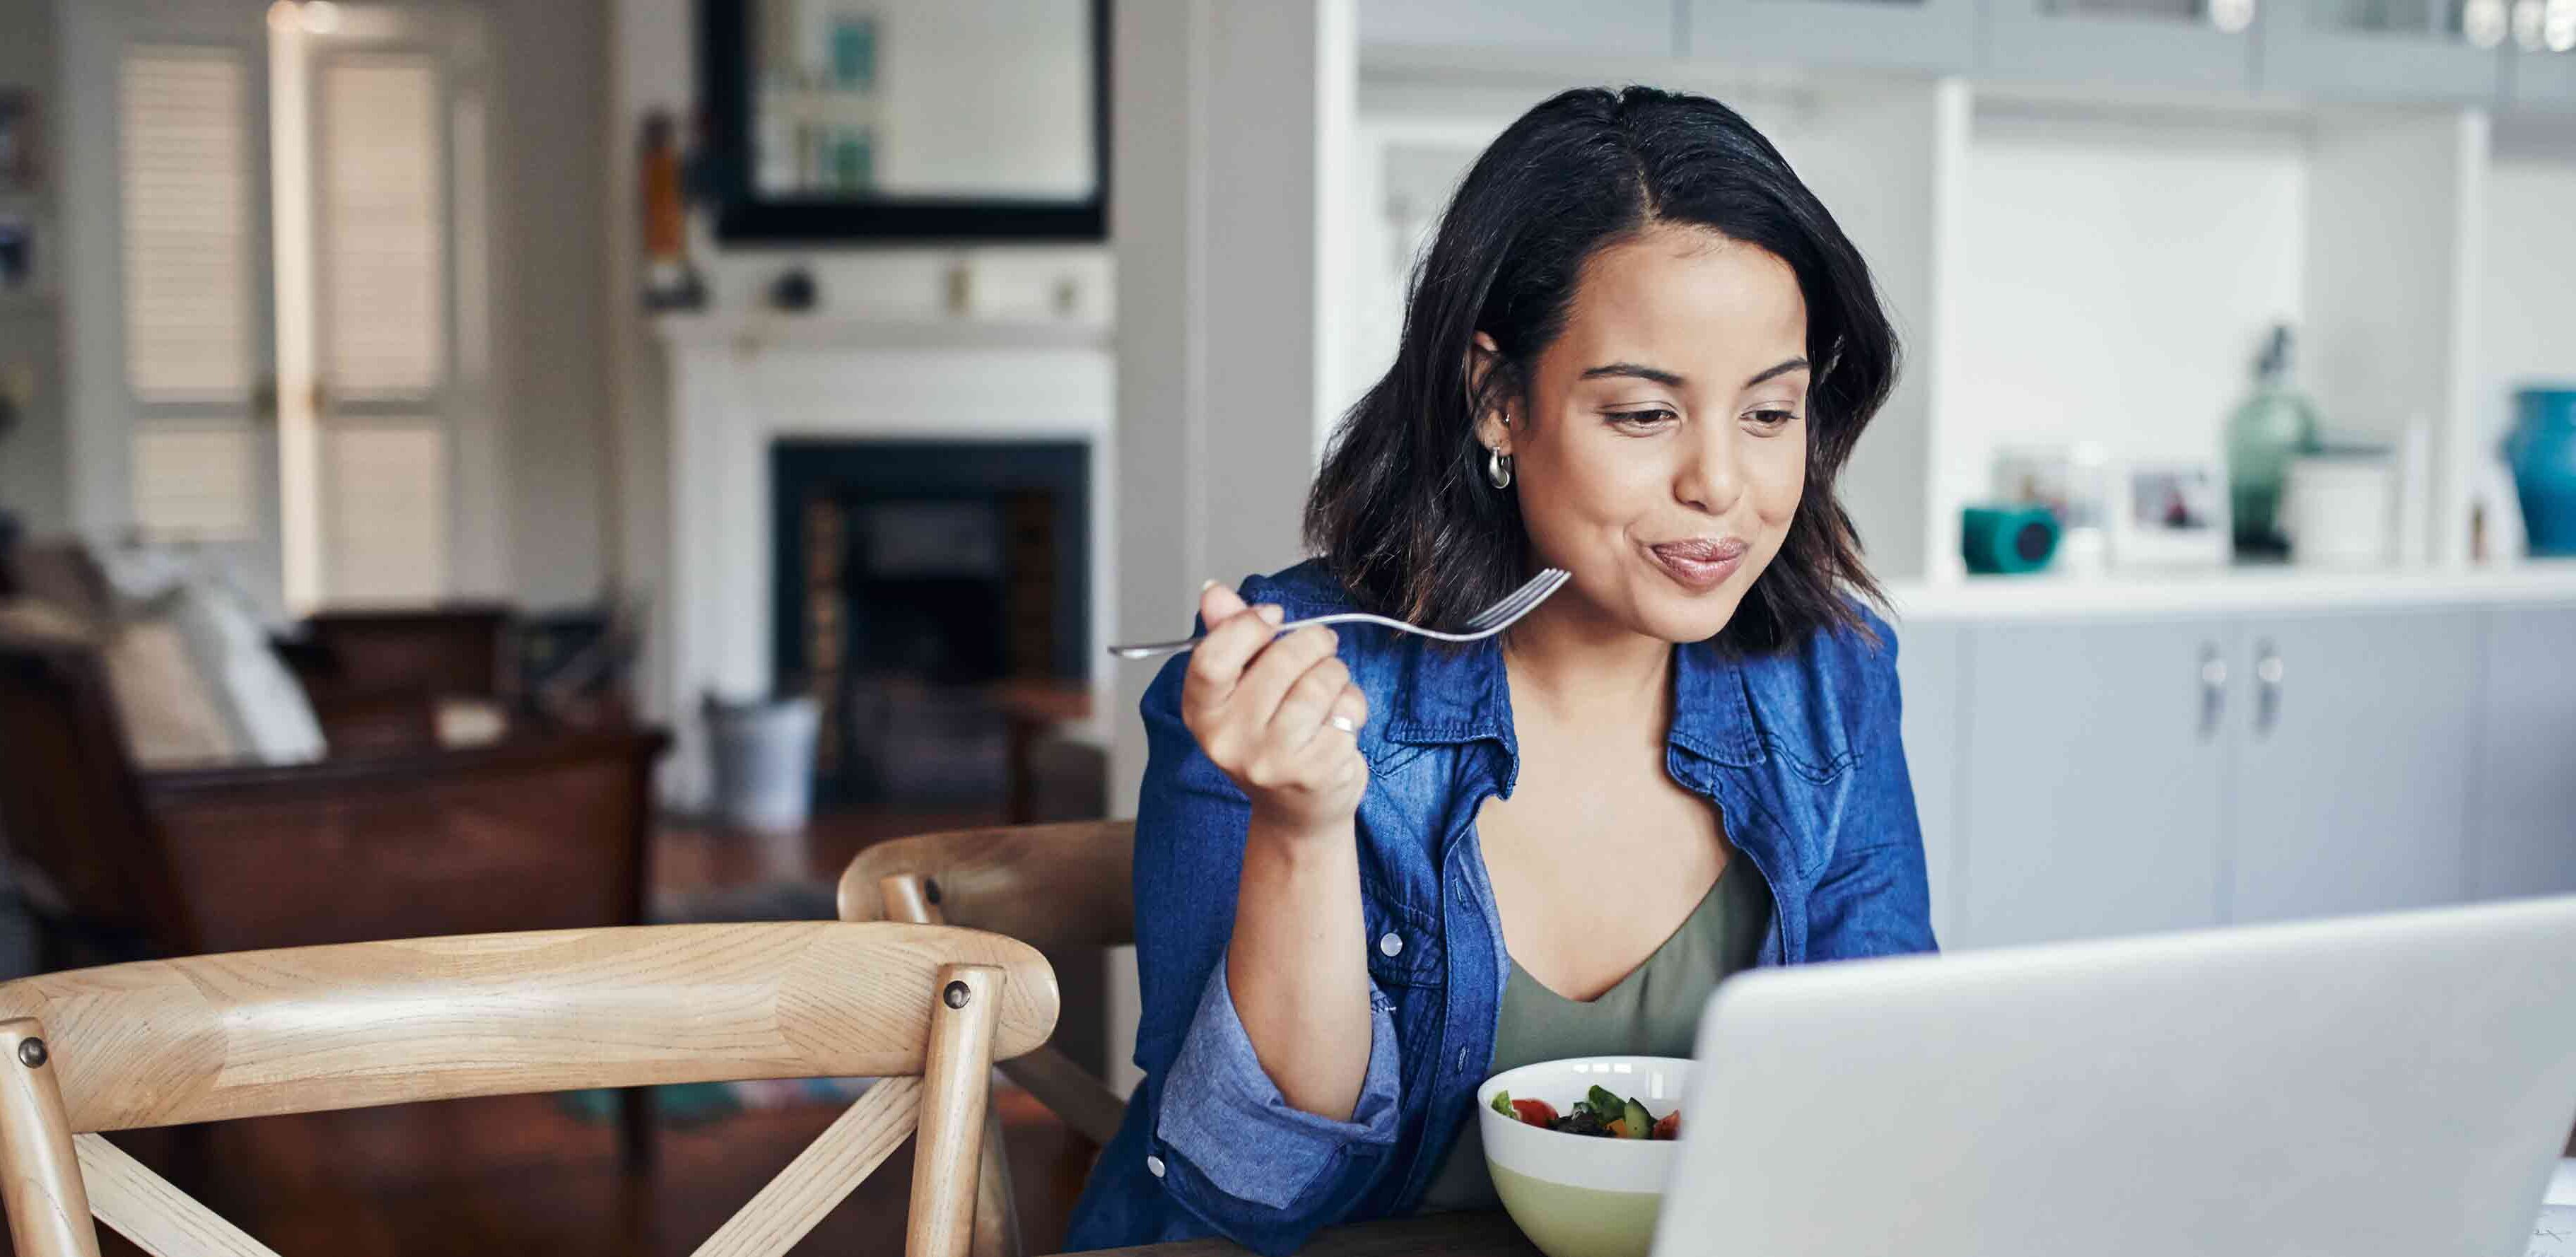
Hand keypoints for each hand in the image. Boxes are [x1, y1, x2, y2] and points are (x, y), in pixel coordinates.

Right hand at [1180, 581, 1369, 835]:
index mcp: (1202, 713)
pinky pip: (1347, 710)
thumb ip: (1230, 637)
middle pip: (1281, 659)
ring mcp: (1270, 760)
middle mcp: (1229, 740)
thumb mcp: (1242, 689)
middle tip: (1322, 647)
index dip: (1249, 626)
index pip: (1213, 658)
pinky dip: (1354, 706)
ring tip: (1330, 689)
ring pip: (1321, 680)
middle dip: (1313, 643)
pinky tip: (1340, 723)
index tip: (1274, 616)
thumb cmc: (1271, 738)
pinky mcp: (1314, 772)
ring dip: (1336, 674)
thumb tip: (1214, 591)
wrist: (1296, 812)